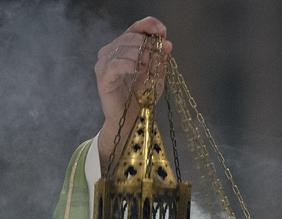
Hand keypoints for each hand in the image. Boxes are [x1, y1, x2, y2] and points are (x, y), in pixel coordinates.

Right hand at [95, 17, 173, 169]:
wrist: (133, 118)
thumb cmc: (143, 95)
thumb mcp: (157, 75)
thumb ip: (160, 59)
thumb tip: (167, 43)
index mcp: (124, 48)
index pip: (134, 28)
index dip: (148, 25)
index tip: (163, 30)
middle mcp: (111, 52)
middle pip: (129, 37)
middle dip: (148, 43)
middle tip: (158, 55)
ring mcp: (104, 64)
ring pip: (122, 48)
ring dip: (140, 54)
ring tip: (149, 66)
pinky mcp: (103, 77)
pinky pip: (115, 65)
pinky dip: (129, 65)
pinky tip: (138, 70)